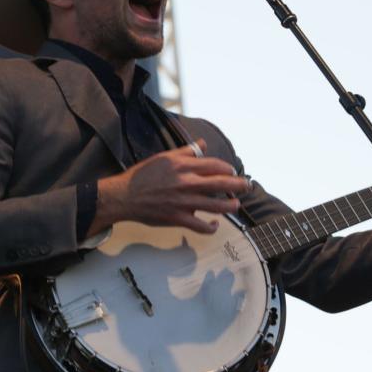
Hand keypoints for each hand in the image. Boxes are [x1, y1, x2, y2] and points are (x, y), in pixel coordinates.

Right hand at [88, 139, 248, 235]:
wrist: (124, 196)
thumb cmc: (143, 176)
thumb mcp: (164, 158)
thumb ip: (186, 152)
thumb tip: (202, 144)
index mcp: (183, 166)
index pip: (214, 165)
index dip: (228, 168)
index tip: (233, 171)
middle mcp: (186, 183)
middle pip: (220, 183)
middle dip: (238, 185)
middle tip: (248, 186)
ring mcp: (183, 202)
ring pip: (215, 205)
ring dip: (229, 206)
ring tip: (236, 205)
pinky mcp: (177, 218)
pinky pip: (200, 226)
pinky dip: (211, 228)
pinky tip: (215, 225)